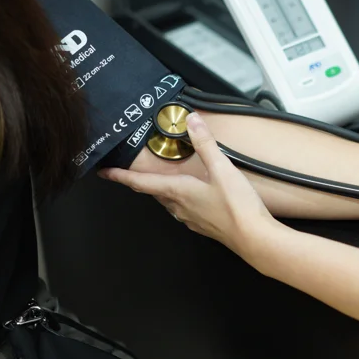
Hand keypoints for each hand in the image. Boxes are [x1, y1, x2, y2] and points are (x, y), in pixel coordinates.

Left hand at [99, 113, 278, 254]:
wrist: (254, 238)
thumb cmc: (236, 206)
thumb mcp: (222, 169)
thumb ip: (206, 144)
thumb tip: (191, 121)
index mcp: (178, 192)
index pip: (141, 183)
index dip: (121, 176)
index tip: (105, 172)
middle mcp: (180, 207)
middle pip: (154, 193)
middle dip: (142, 183)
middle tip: (134, 173)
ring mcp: (192, 219)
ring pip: (169, 203)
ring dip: (163, 192)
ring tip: (165, 181)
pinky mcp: (205, 226)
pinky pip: (185, 211)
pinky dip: (182, 200)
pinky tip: (195, 197)